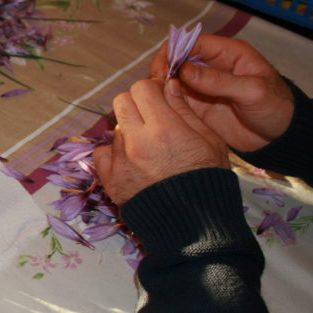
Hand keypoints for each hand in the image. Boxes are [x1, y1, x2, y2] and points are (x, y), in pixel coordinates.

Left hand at [93, 78, 229, 204]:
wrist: (194, 227)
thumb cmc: (208, 180)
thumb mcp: (210, 140)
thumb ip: (185, 110)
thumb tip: (168, 85)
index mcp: (165, 129)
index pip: (142, 88)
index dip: (152, 89)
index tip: (160, 98)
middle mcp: (137, 141)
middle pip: (122, 101)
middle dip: (136, 104)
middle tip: (151, 117)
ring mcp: (120, 160)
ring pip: (115, 127)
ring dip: (129, 130)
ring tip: (148, 147)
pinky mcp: (109, 178)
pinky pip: (102, 152)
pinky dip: (114, 153)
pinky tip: (131, 161)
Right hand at [149, 34, 292, 151]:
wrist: (280, 138)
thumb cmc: (275, 108)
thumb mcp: (252, 91)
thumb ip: (218, 81)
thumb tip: (183, 71)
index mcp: (227, 53)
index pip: (192, 42)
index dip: (174, 51)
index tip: (164, 69)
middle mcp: (210, 66)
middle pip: (176, 58)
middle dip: (163, 68)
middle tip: (155, 85)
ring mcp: (201, 86)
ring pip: (171, 78)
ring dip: (160, 84)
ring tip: (154, 96)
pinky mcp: (196, 104)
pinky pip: (174, 97)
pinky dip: (163, 99)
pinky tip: (158, 106)